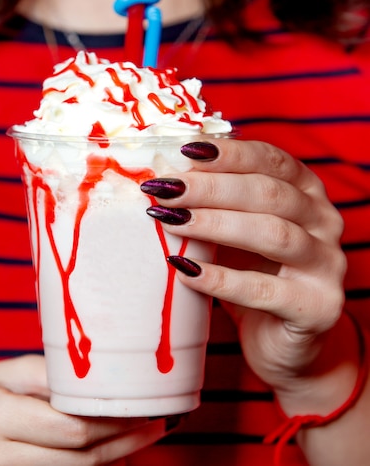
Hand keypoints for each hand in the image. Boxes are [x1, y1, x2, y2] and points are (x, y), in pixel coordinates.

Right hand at [0, 355, 168, 465]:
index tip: (145, 408)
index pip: (68, 426)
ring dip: (112, 460)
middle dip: (123, 442)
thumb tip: (97, 380)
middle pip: (76, 458)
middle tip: (156, 425)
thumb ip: (45, 377)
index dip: (114, 421)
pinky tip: (109, 455)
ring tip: (141, 438)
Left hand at [141, 138, 346, 395]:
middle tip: (166, 189)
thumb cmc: (253, 272)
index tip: (184, 151)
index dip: (229, 153)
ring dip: (215, 225)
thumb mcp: (235, 229)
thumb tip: (163, 174)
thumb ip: (215, 202)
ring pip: (272, 233)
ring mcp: (327, 264)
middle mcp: (324, 221)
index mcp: (307, 191)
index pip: (270, 159)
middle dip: (211, 188)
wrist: (281, 339)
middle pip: (268, 193)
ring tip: (171, 221)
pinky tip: (185, 271)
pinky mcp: (317, 307)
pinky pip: (264, 290)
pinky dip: (221, 279)